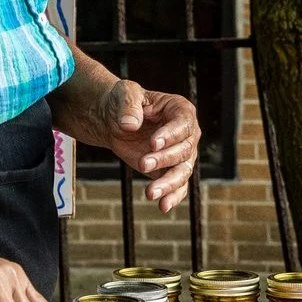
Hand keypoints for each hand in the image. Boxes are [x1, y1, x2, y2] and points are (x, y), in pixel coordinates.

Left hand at [97, 81, 199, 212]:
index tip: (152, 143)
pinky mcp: (170, 171)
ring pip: (182, 172)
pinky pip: (178, 186)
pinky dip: (173, 197)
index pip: (183, 124)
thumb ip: (128, 107)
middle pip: (184, 150)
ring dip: (168, 183)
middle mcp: (187, 134)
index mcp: (180, 110)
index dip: (170, 135)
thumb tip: (130, 125)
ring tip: (150, 193)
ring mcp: (181, 154)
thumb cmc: (123, 102)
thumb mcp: (124, 95)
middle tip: (142, 164)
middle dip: (164, 159)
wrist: (114, 121)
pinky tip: (163, 206)